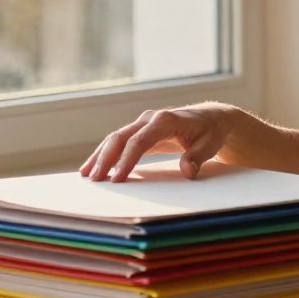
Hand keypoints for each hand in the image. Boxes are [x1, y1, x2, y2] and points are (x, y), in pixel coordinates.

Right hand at [79, 102, 239, 182]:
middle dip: (106, 158)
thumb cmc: (211, 132)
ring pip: (115, 138)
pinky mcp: (141, 131)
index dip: (126, 160)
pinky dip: (106, 153)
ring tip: (87, 175)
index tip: (117, 179)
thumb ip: (198, 156)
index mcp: (165, 120)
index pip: (140, 141)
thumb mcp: (210, 144)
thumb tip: (188, 171)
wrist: (212, 118)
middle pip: (121, 138)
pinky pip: (120, 142)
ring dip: (100, 156)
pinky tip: (95, 166)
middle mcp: (150, 119)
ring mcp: (143, 123)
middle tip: (95, 180)